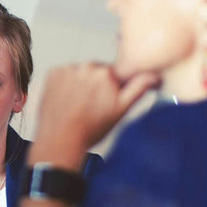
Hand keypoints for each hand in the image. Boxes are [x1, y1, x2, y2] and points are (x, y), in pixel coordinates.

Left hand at [34, 63, 157, 158]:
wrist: (60, 140)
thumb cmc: (90, 129)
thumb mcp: (121, 110)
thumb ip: (139, 88)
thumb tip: (154, 75)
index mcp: (107, 73)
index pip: (116, 73)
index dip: (114, 87)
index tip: (108, 99)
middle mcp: (87, 67)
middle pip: (97, 71)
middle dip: (97, 85)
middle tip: (92, 106)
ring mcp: (67, 69)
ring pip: (80, 73)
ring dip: (81, 84)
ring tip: (78, 105)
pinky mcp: (53, 73)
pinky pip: (64, 74)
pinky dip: (65, 84)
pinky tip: (67, 100)